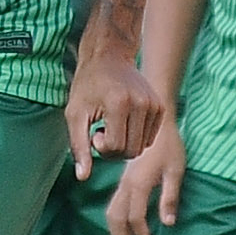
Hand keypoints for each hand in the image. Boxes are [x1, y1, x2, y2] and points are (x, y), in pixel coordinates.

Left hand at [64, 36, 163, 174]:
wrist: (109, 58)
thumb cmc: (87, 86)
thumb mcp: (75, 114)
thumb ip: (79, 146)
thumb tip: (82, 177)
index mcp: (119, 103)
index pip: (114, 147)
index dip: (100, 146)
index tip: (94, 132)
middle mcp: (141, 103)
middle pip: (130, 151)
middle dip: (113, 149)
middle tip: (102, 131)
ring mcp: (154, 105)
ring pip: (141, 148)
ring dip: (124, 144)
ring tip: (113, 125)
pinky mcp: (160, 107)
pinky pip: (149, 140)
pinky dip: (136, 138)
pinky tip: (124, 122)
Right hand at [107, 125, 184, 234]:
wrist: (155, 122)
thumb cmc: (169, 145)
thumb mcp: (175, 169)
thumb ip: (170, 197)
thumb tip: (167, 224)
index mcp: (139, 183)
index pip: (136, 218)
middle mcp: (126, 185)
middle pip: (116, 219)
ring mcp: (123, 182)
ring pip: (111, 213)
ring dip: (117, 233)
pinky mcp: (124, 180)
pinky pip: (114, 205)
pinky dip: (116, 222)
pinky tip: (126, 229)